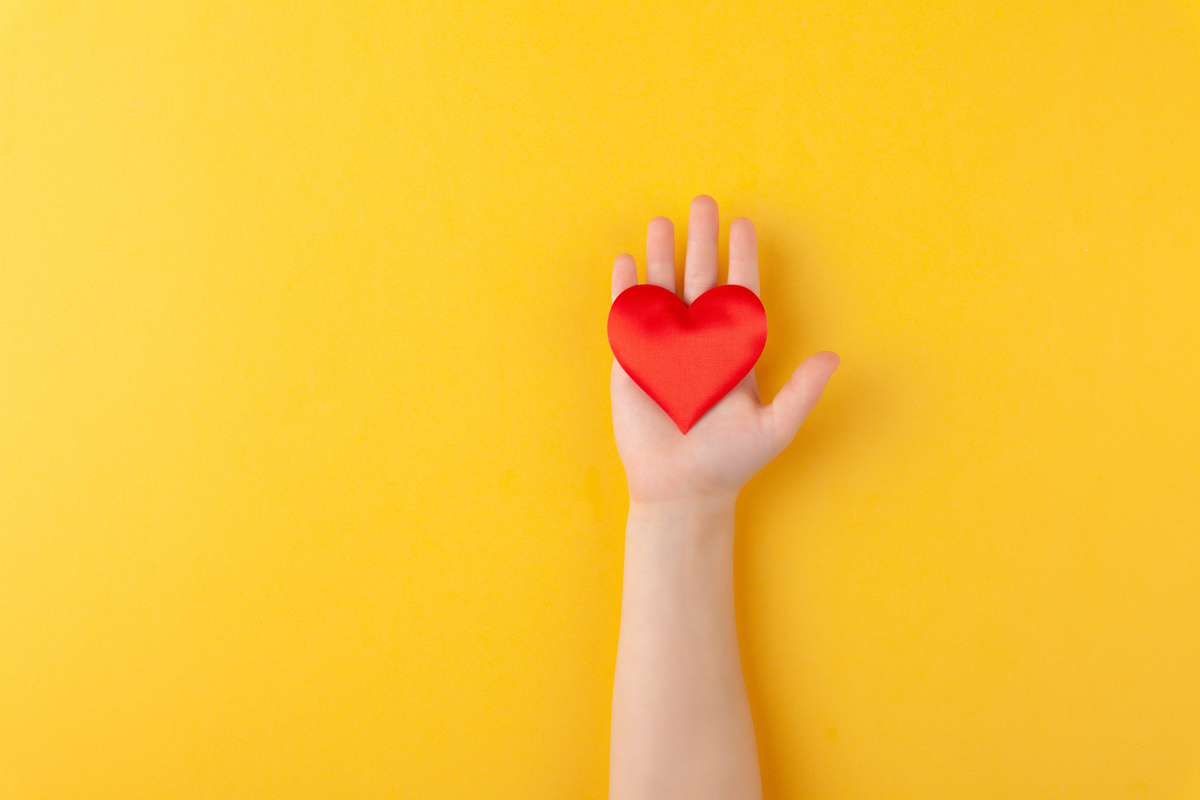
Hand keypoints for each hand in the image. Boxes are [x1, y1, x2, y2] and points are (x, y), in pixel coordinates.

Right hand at [610, 195, 839, 511]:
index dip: (743, 259)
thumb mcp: (775, 427)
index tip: (744, 225)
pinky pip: (629, 319)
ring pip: (663, 290)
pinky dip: (626, 290)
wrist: (682, 489)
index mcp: (733, 350)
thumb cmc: (730, 461)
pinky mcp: (632, 364)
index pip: (739, 293)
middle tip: (704, 202)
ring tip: (662, 221)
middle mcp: (698, 342)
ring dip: (662, 256)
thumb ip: (802, 392)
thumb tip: (833, 356)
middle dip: (702, 241)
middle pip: (700, 279)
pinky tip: (626, 262)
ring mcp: (664, 350)